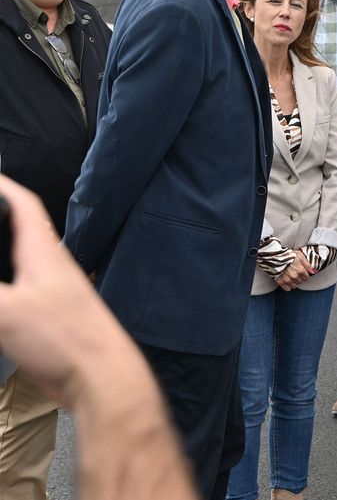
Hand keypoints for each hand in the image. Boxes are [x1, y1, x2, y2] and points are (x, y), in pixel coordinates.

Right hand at [0, 176, 197, 499]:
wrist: (100, 377)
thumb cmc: (64, 338)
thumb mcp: (4, 311)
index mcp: (43, 253)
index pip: (23, 205)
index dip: (2, 185)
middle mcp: (51, 266)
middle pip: (20, 231)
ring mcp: (53, 292)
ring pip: (19, 263)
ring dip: (0, 254)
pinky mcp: (50, 319)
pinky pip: (19, 292)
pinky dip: (3, 286)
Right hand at [275, 250, 312, 290]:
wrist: (275, 256)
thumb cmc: (287, 255)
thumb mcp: (300, 256)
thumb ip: (307, 264)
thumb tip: (313, 271)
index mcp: (300, 270)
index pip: (306, 278)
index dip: (305, 275)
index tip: (302, 274)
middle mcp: (295, 276)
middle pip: (300, 282)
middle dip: (299, 278)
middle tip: (296, 274)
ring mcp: (288, 280)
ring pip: (294, 286)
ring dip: (294, 282)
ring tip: (291, 277)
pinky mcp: (281, 282)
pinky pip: (287, 289)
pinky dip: (288, 286)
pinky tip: (287, 281)